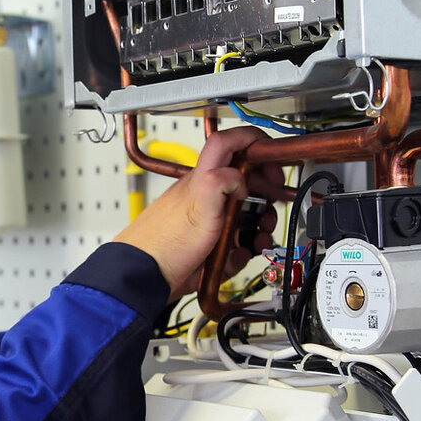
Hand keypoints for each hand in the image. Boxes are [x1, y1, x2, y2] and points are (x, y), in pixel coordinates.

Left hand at [114, 126, 281, 299]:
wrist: (148, 277)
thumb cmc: (164, 243)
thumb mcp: (198, 206)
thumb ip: (220, 181)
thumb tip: (241, 178)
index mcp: (204, 178)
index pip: (228, 143)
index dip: (252, 142)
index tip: (272, 159)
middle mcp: (208, 196)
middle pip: (247, 182)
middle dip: (266, 194)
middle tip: (273, 204)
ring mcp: (210, 221)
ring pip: (246, 216)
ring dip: (259, 226)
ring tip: (260, 237)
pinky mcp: (211, 245)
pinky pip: (237, 244)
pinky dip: (244, 249)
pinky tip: (240, 254)